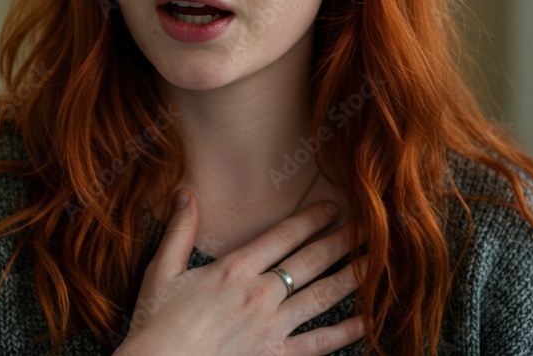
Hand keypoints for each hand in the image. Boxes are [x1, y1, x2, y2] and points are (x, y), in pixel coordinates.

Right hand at [114, 191, 366, 355]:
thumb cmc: (156, 322)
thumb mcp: (162, 270)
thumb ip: (179, 230)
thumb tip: (183, 191)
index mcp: (233, 270)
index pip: (282, 237)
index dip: (310, 219)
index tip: (333, 207)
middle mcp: (259, 295)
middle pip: (310, 261)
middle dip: (342, 242)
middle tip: (370, 227)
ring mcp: (271, 327)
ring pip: (322, 297)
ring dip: (352, 277)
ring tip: (377, 263)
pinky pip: (318, 343)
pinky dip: (345, 332)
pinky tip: (365, 321)